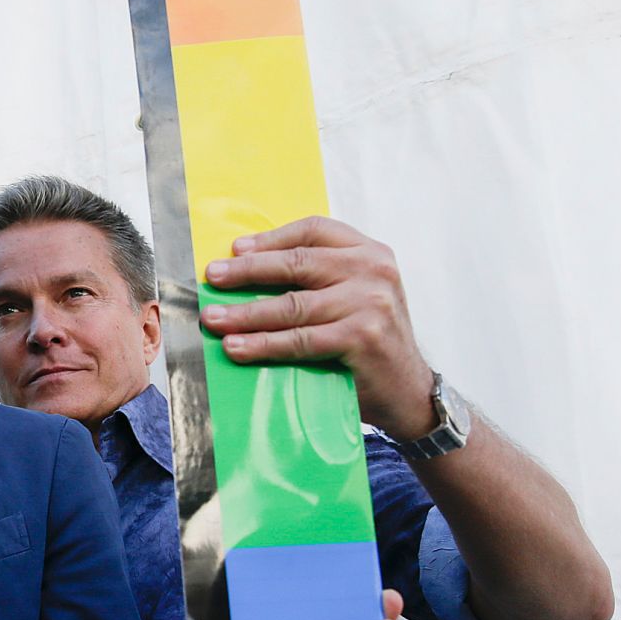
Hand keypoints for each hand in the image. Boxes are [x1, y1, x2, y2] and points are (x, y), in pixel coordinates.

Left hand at [200, 217, 438, 440]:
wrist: (407, 390)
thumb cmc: (367, 339)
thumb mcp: (354, 294)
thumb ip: (319, 277)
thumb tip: (246, 267)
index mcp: (370, 252)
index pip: (315, 230)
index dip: (271, 238)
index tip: (235, 249)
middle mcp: (373, 271)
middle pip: (297, 263)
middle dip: (247, 270)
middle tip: (212, 277)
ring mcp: (369, 303)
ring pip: (292, 304)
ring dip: (245, 313)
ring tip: (213, 318)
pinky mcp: (361, 338)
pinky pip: (299, 340)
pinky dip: (262, 344)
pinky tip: (236, 347)